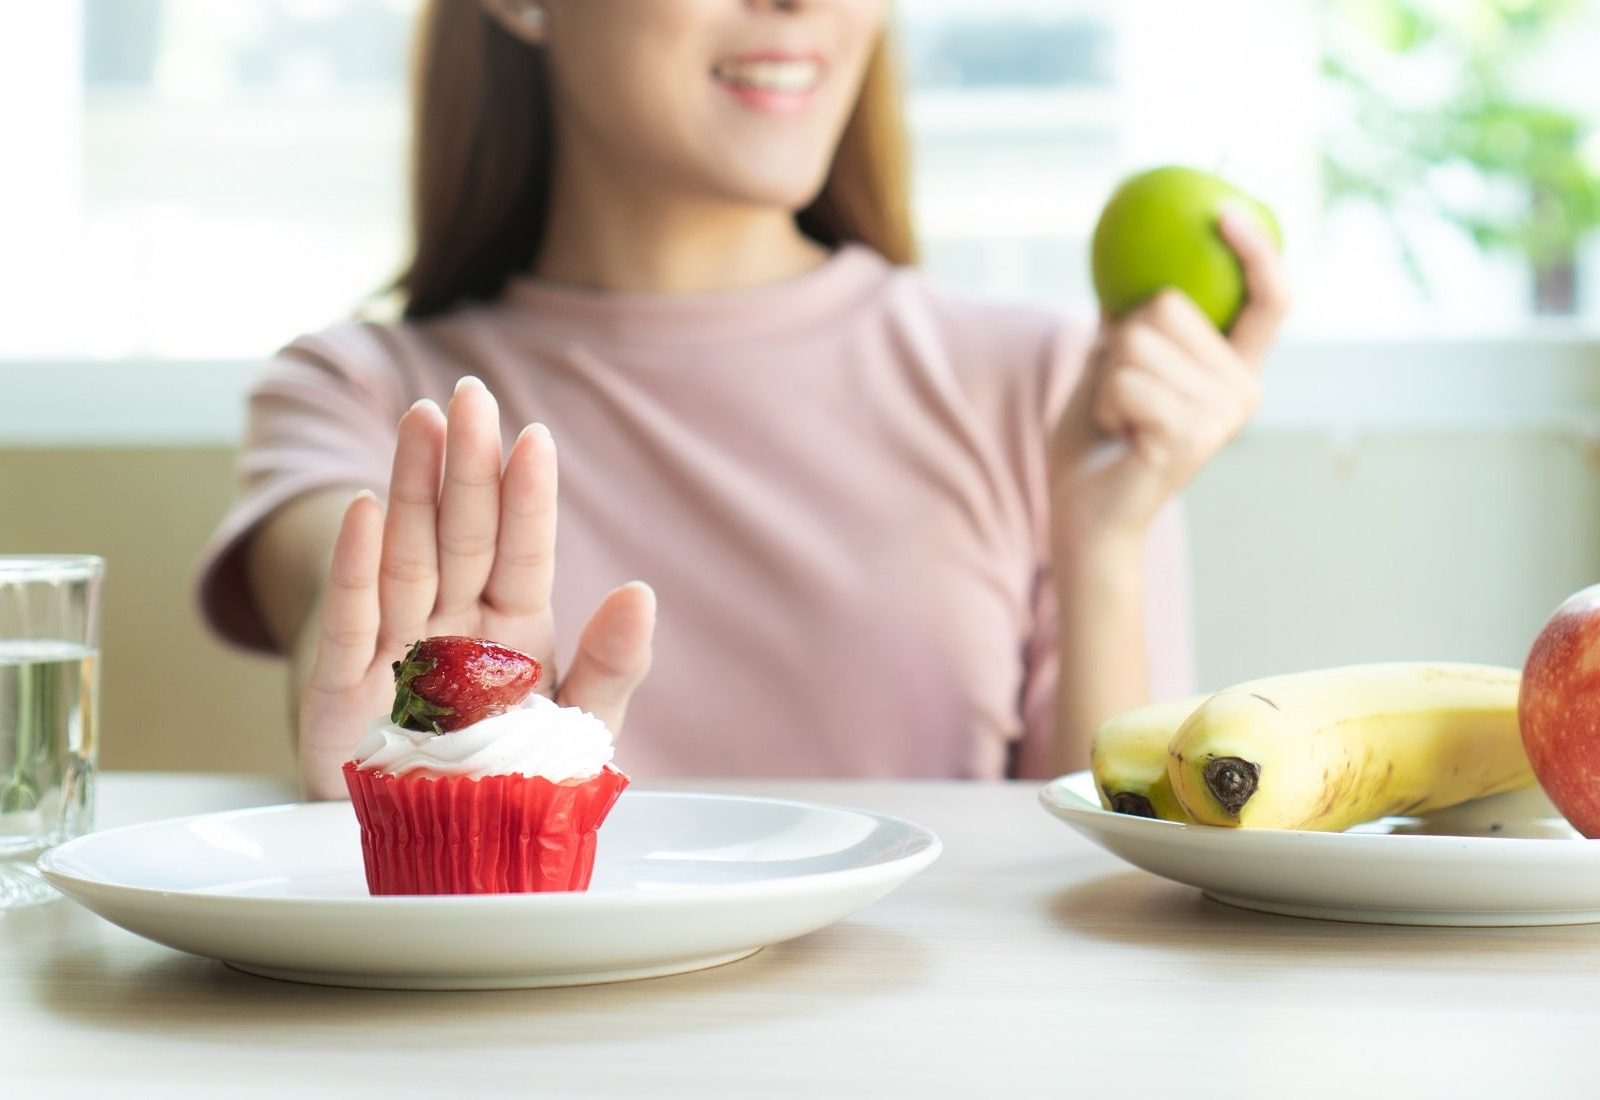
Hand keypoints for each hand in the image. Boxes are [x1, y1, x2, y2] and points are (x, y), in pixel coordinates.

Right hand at [296, 376, 655, 798]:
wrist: (438, 856)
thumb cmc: (507, 784)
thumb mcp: (578, 732)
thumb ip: (611, 668)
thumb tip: (640, 591)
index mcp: (516, 635)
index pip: (523, 553)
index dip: (526, 498)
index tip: (535, 439)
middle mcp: (455, 629)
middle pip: (463, 536)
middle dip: (468, 466)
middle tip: (471, 394)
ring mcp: (398, 651)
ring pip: (409, 557)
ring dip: (414, 489)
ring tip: (423, 421)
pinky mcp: (342, 690)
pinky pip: (357, 621)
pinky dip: (359, 569)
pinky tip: (369, 509)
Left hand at [1050, 206, 1290, 547]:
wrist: (1085, 514)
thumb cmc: (1097, 441)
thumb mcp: (1110, 367)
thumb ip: (1130, 323)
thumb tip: (1121, 261)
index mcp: (1235, 369)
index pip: (1268, 300)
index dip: (1257, 251)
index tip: (1225, 210)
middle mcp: (1243, 390)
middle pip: (1167, 305)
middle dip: (1119, 342)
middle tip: (1121, 396)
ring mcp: (1223, 416)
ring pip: (1137, 342)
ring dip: (1106, 378)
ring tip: (1119, 419)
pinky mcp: (1192, 438)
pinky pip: (1125, 380)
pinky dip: (1103, 402)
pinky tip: (1118, 435)